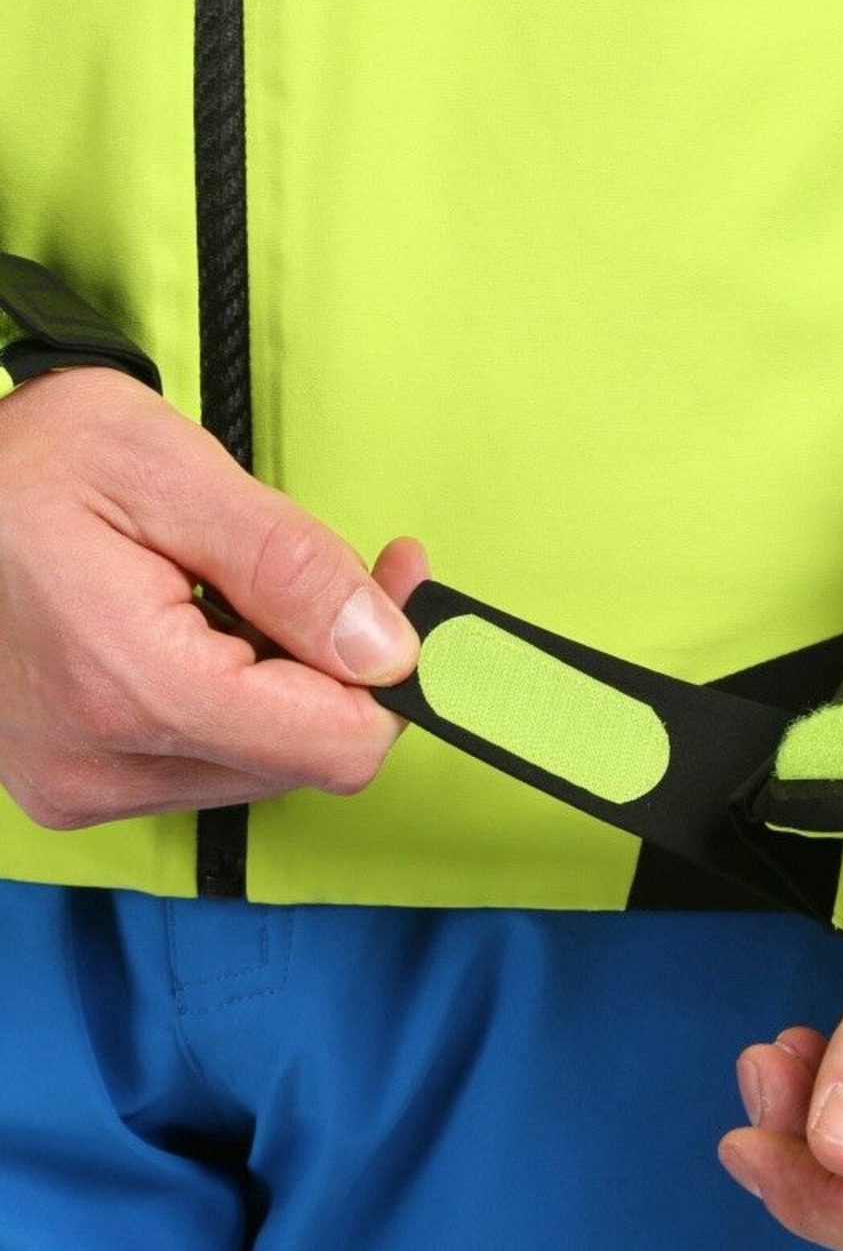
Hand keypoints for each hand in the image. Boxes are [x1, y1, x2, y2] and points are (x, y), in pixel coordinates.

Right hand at [0, 365, 427, 828]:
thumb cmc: (20, 463)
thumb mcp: (162, 466)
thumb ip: (287, 563)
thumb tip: (389, 649)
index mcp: (132, 688)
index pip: (337, 744)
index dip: (394, 667)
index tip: (397, 580)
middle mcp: (100, 767)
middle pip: (306, 759)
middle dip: (342, 664)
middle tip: (343, 569)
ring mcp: (80, 787)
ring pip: (262, 766)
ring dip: (284, 682)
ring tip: (238, 586)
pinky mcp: (73, 785)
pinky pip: (204, 763)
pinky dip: (231, 700)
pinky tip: (198, 627)